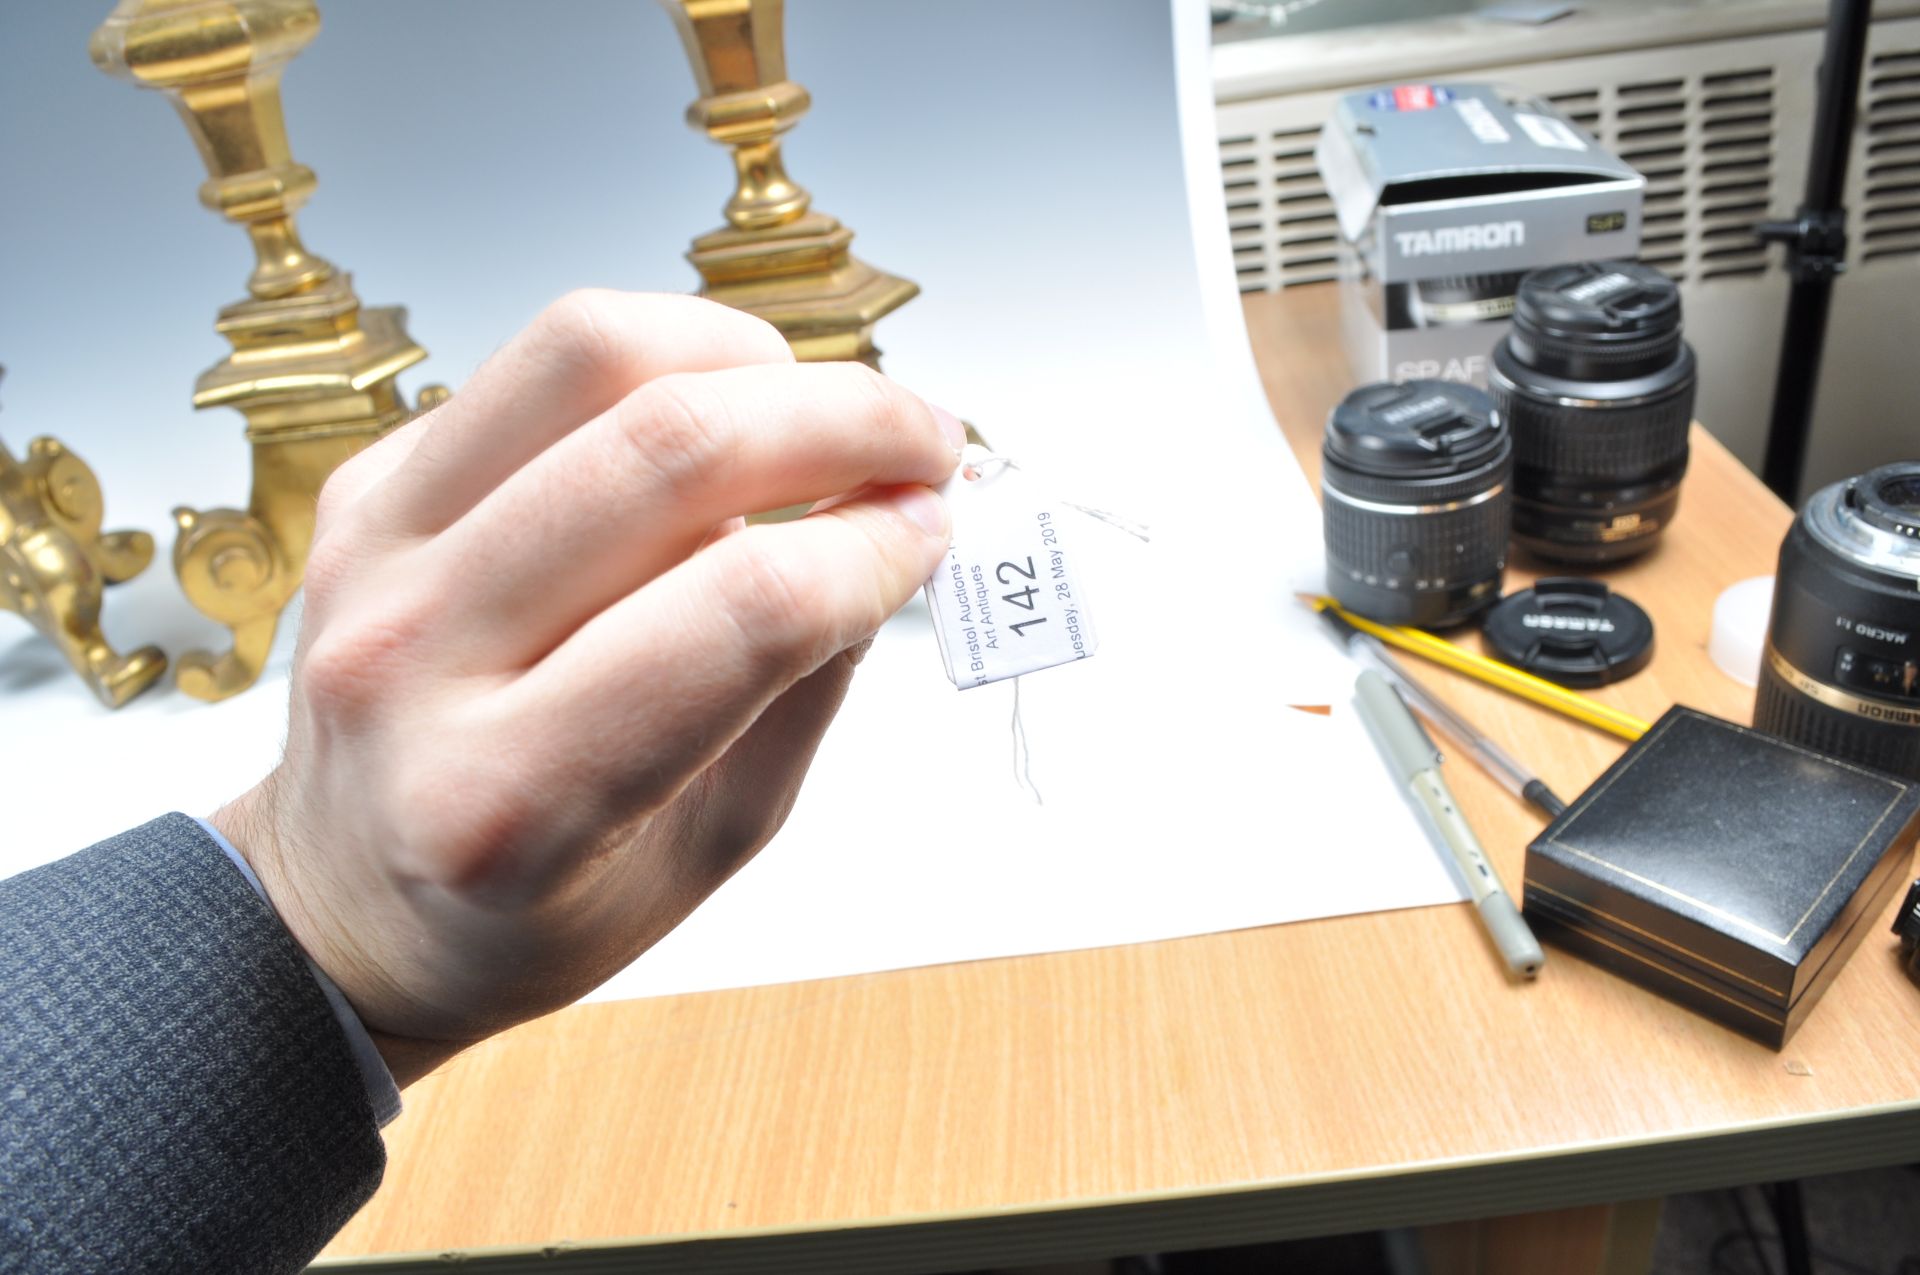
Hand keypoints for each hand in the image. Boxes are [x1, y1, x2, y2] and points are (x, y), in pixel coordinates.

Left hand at [212, 292, 960, 1083]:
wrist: (347, 905)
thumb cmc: (533, 906)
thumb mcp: (707, 851)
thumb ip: (803, 689)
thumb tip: (897, 529)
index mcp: (509, 802)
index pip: (740, 614)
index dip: (874, 549)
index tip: (933, 531)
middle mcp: (417, 661)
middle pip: (669, 454)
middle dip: (844, 420)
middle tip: (924, 441)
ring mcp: (373, 558)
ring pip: (586, 356)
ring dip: (746, 354)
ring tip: (812, 407)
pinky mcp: (363, 489)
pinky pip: (529, 367)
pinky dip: (655, 366)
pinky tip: (702, 429)